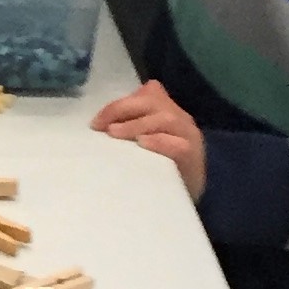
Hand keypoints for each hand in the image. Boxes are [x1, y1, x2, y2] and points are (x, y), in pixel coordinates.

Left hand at [92, 79, 206, 199]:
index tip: (96, 123)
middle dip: (122, 109)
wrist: (189, 195)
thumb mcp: (145, 142)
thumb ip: (130, 128)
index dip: (120, 103)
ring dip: (136, 125)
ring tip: (114, 134)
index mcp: (168, 110)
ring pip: (165, 118)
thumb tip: (100, 125)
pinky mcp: (192, 156)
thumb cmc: (161, 166)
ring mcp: (188, 136)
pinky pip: (178, 145)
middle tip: (101, 127)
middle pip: (153, 100)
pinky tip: (142, 144)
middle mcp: (180, 118)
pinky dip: (158, 142)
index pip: (147, 93)